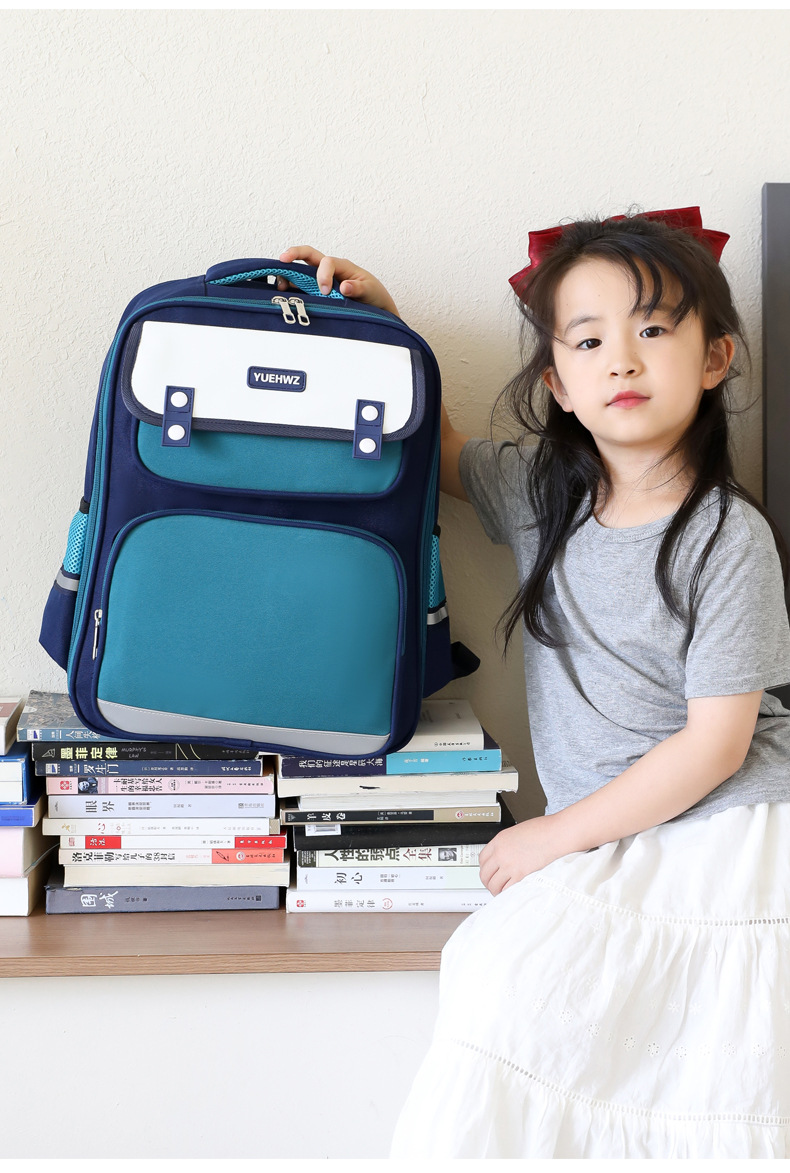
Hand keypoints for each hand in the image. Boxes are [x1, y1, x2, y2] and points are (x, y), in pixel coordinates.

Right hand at [277, 246, 399, 316]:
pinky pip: (299, 286)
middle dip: (294, 254)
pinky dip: (290, 288)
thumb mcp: (370, 291)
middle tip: (282, 259)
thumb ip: (358, 288)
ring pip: (299, 270)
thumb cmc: (373, 295)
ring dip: (288, 274)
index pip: (327, 262)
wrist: (375, 307)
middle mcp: (328, 269)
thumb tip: (344, 287)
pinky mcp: (314, 292)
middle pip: (307, 255)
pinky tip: (283, 295)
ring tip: (280, 285)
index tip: (325, 291)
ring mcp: (319, 279)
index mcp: (342, 266)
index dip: (323, 275)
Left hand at [478, 815, 565, 894]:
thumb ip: (509, 845)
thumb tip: (508, 856)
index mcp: (499, 840)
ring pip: (493, 885)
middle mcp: (501, 853)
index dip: (485, 869)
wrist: (558, 833)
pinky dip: (508, 894)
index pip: (482, 859)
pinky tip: (513, 894)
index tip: (490, 873)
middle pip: (484, 874)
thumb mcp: (519, 832)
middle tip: (495, 886)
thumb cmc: (546, 830)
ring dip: (497, 891)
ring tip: (504, 893)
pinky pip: (507, 890)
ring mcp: (509, 865)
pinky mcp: (521, 875)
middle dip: (489, 882)